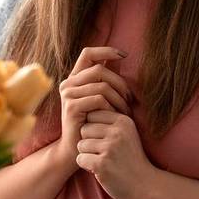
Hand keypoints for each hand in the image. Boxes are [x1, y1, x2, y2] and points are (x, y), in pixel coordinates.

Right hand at [57, 47, 132, 162]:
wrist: (77, 148)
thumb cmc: (93, 124)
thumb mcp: (101, 99)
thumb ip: (107, 79)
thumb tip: (120, 57)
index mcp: (74, 78)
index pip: (88, 53)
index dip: (106, 50)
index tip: (124, 55)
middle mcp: (68, 83)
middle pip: (99, 69)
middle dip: (120, 83)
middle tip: (130, 99)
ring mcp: (68, 95)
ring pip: (101, 85)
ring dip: (119, 98)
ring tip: (126, 111)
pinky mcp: (72, 107)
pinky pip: (99, 99)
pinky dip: (112, 107)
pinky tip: (116, 116)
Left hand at [75, 110, 158, 198]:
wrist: (145, 186)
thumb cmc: (131, 159)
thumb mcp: (127, 134)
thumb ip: (109, 122)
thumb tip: (86, 109)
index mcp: (123, 121)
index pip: (92, 114)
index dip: (94, 128)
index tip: (104, 140)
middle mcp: (117, 132)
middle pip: (84, 129)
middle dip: (89, 141)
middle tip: (103, 153)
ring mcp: (110, 148)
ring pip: (81, 144)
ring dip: (88, 155)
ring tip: (103, 161)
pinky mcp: (102, 164)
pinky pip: (80, 158)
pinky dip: (86, 166)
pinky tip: (100, 170)